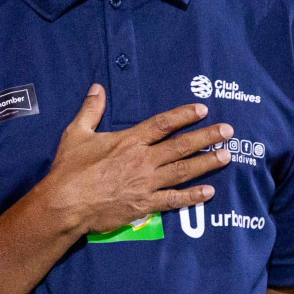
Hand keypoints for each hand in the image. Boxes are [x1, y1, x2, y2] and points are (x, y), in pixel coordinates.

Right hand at [37, 84, 229, 237]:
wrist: (65, 204)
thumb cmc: (69, 169)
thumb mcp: (76, 134)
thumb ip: (90, 110)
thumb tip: (97, 88)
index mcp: (128, 141)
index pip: (162, 124)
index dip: (184, 115)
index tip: (202, 109)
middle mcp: (143, 160)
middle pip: (181, 146)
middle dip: (206, 137)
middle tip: (228, 131)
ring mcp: (146, 184)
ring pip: (183, 171)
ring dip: (207, 163)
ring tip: (226, 155)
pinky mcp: (145, 205)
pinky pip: (174, 200)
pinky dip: (193, 196)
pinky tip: (209, 192)